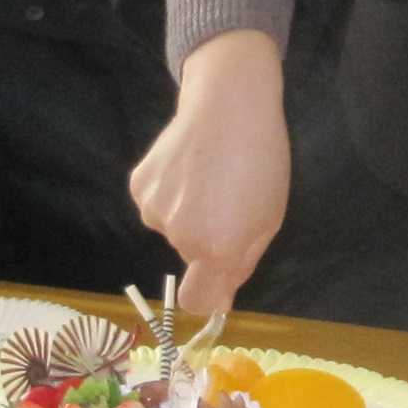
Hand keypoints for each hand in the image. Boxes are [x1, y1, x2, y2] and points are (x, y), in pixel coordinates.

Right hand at [130, 30, 287, 320]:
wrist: (229, 101)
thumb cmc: (262, 160)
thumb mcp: (268, 219)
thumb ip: (239, 266)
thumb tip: (216, 305)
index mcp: (218, 248)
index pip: (197, 301)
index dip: (209, 293)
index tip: (221, 273)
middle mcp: (180, 235)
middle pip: (190, 258)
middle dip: (207, 239)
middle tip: (228, 199)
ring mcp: (154, 209)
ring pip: (171, 229)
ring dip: (186, 214)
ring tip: (208, 177)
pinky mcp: (138, 185)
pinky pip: (155, 205)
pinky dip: (168, 194)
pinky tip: (186, 166)